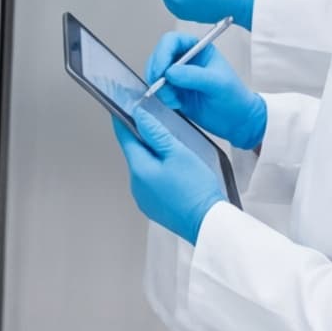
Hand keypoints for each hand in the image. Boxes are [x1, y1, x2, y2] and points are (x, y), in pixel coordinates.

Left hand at [113, 106, 225, 243]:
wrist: (209, 224)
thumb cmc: (197, 190)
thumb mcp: (179, 153)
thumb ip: (156, 133)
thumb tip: (139, 116)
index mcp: (139, 169)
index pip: (124, 136)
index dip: (123, 118)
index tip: (123, 106)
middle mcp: (136, 185)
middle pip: (135, 152)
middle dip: (144, 139)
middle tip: (159, 127)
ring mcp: (144, 198)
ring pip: (144, 168)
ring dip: (153, 158)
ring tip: (174, 153)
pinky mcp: (154, 207)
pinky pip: (151, 183)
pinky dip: (159, 174)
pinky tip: (176, 173)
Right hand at [145, 31, 267, 150]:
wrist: (237, 122)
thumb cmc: (234, 98)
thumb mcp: (218, 84)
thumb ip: (194, 76)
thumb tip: (170, 72)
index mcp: (198, 48)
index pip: (173, 41)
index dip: (163, 52)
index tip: (161, 69)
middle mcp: (186, 59)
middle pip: (159, 56)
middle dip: (157, 71)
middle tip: (160, 85)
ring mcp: (178, 76)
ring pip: (156, 73)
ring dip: (160, 87)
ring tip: (174, 99)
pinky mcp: (174, 91)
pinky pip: (159, 90)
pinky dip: (163, 97)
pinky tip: (177, 104)